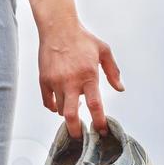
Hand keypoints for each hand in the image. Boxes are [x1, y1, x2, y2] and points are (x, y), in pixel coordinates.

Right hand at [38, 22, 123, 138]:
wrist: (58, 27)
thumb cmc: (82, 38)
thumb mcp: (104, 51)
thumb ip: (113, 71)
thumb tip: (120, 88)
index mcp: (88, 75)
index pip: (95, 105)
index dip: (99, 121)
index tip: (102, 131)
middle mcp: (71, 81)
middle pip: (71, 115)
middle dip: (76, 130)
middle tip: (80, 137)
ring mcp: (55, 82)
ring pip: (60, 110)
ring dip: (67, 113)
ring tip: (73, 106)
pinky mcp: (44, 80)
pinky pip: (48, 102)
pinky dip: (54, 106)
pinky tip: (60, 102)